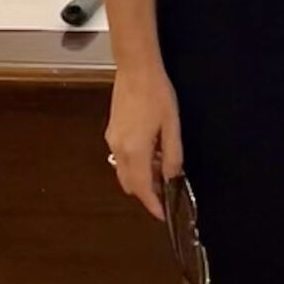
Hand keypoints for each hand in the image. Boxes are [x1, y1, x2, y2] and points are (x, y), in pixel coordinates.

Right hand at [106, 63, 183, 217]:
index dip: (152, 205)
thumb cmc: (157, 94)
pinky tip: (152, 151)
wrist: (135, 69)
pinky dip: (135, 164)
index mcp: (134, 151)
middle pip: (130, 184)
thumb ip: (172, 155)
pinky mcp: (111, 132)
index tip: (162, 214)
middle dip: (147, 192)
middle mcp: (119, 149)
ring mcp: (112, 140)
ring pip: (124, 172)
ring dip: (141, 177)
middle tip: (167, 188)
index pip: (142, 189)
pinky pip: (122, 158)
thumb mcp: (172, 126)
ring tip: (163, 166)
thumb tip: (172, 178)